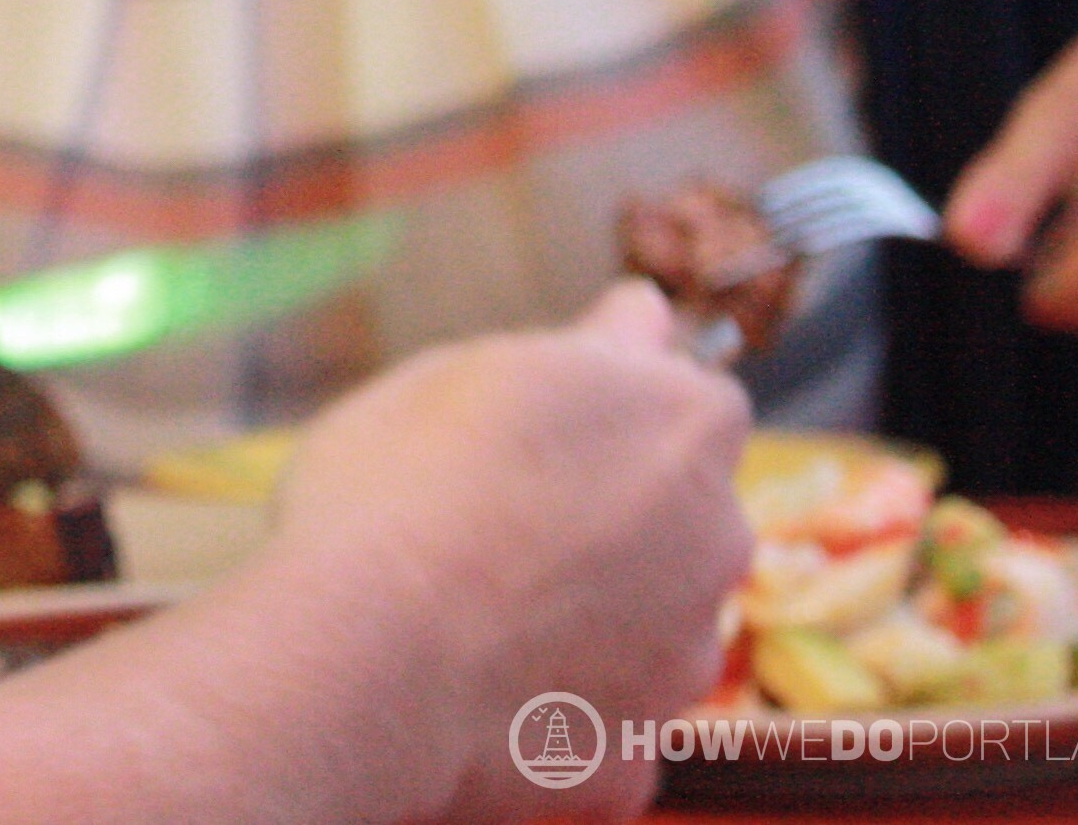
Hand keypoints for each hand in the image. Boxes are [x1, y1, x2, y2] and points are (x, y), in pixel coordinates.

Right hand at [275, 282, 752, 820]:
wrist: (362, 657)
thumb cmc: (395, 486)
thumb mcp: (465, 369)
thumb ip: (583, 348)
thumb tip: (644, 315)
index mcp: (685, 420)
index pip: (684, 395)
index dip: (607, 408)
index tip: (535, 424)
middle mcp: (716, 538)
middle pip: (676, 512)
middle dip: (609, 513)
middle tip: (489, 515)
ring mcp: (684, 659)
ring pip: (646, 623)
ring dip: (587, 613)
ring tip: (466, 609)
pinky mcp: (634, 762)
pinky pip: (598, 724)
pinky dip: (551, 710)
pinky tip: (471, 688)